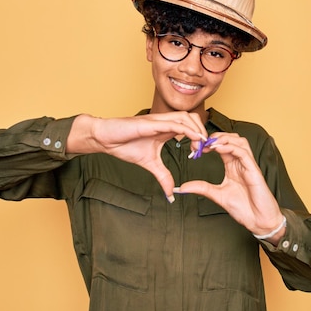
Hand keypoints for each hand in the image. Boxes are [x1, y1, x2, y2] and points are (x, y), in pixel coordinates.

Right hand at [67, 112, 206, 198]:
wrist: (105, 139)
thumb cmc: (124, 145)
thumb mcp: (149, 164)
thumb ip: (163, 176)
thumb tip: (171, 194)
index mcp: (166, 129)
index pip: (190, 126)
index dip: (200, 137)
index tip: (201, 152)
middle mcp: (164, 122)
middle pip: (192, 118)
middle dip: (203, 131)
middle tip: (204, 149)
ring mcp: (157, 121)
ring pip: (185, 117)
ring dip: (197, 129)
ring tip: (200, 145)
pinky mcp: (150, 123)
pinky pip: (172, 123)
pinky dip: (186, 129)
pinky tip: (193, 138)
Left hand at [175, 133, 285, 242]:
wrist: (258, 221)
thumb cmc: (244, 208)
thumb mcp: (217, 195)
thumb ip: (202, 188)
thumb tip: (182, 188)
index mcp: (233, 166)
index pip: (222, 146)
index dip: (209, 143)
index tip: (195, 147)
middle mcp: (241, 163)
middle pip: (232, 138)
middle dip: (216, 137)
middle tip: (201, 143)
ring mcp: (248, 165)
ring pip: (239, 141)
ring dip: (224, 139)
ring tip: (210, 143)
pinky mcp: (254, 170)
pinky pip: (243, 153)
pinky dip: (231, 147)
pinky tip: (219, 149)